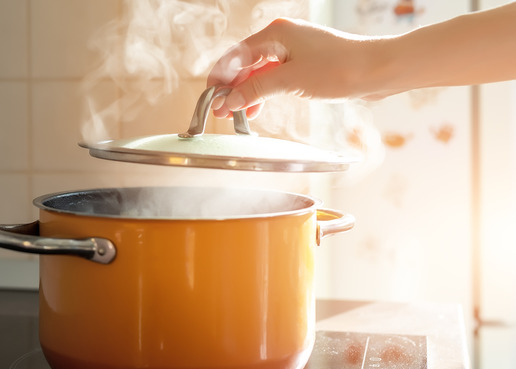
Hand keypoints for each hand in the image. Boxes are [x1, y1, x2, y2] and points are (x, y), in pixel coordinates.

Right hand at [207, 18, 389, 118]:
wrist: (377, 70)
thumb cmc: (339, 68)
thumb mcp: (289, 81)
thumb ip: (255, 90)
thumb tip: (229, 100)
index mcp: (276, 33)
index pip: (235, 56)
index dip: (220, 78)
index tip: (210, 98)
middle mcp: (282, 38)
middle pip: (245, 64)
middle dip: (231, 89)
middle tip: (219, 111)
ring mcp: (294, 51)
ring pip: (259, 72)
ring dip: (246, 93)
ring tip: (234, 115)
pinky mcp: (305, 64)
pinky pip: (274, 77)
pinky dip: (263, 92)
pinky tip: (255, 109)